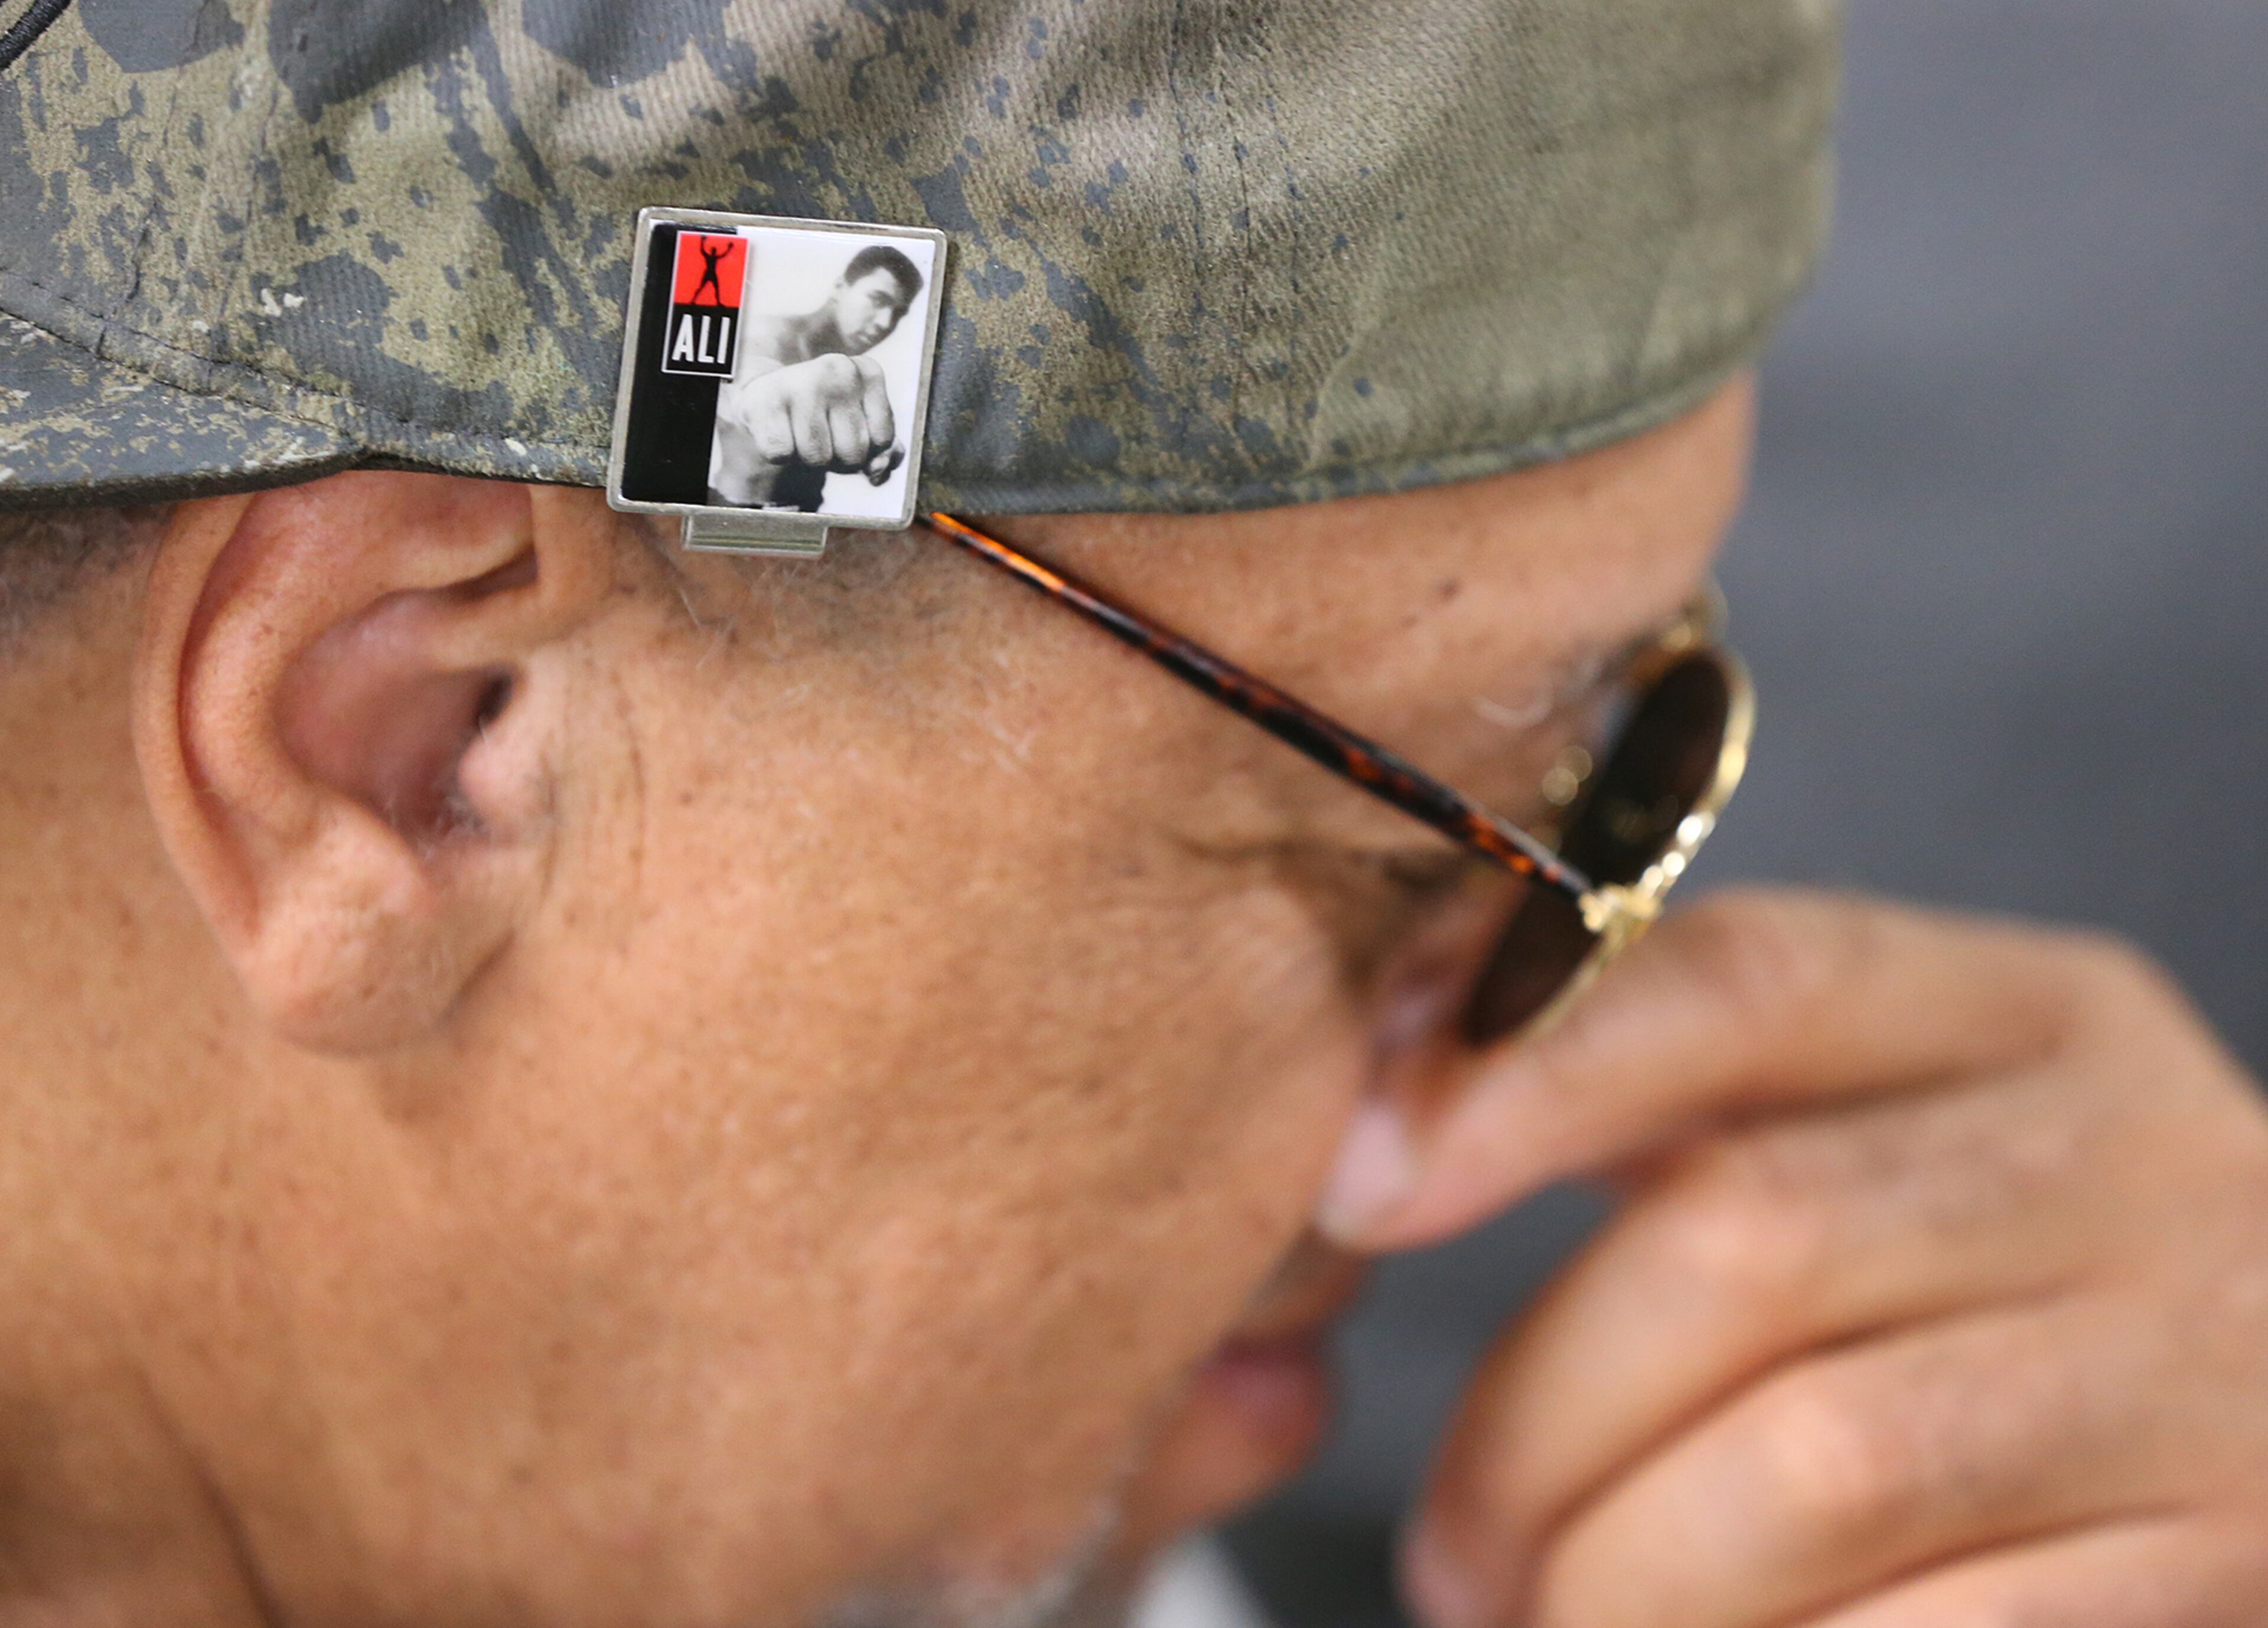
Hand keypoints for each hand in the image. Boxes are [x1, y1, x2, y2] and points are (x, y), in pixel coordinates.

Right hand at [719, 352, 902, 480]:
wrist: (765, 392)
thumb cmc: (823, 414)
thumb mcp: (863, 425)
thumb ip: (885, 452)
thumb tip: (877, 471)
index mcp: (869, 372)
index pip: (882, 440)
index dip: (864, 449)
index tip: (845, 428)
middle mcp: (839, 369)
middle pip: (853, 453)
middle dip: (837, 458)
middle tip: (820, 433)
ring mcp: (801, 382)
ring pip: (818, 458)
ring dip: (808, 458)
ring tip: (799, 432)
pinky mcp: (765, 400)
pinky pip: (782, 455)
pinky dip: (779, 454)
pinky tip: (778, 430)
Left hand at [1321, 889, 2267, 1626]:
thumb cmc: (1984, 1278)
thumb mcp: (1862, 1131)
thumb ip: (1659, 1095)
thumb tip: (1381, 1113)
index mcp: (2022, 1011)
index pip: (1746, 978)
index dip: (1527, 1072)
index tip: (1358, 1183)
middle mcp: (2136, 1156)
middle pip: (1749, 1242)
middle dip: (1539, 1426)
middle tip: (1455, 1557)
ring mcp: (2204, 1366)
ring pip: (1825, 1461)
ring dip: (1625, 1578)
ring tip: (1541, 1623)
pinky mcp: (2236, 1560)